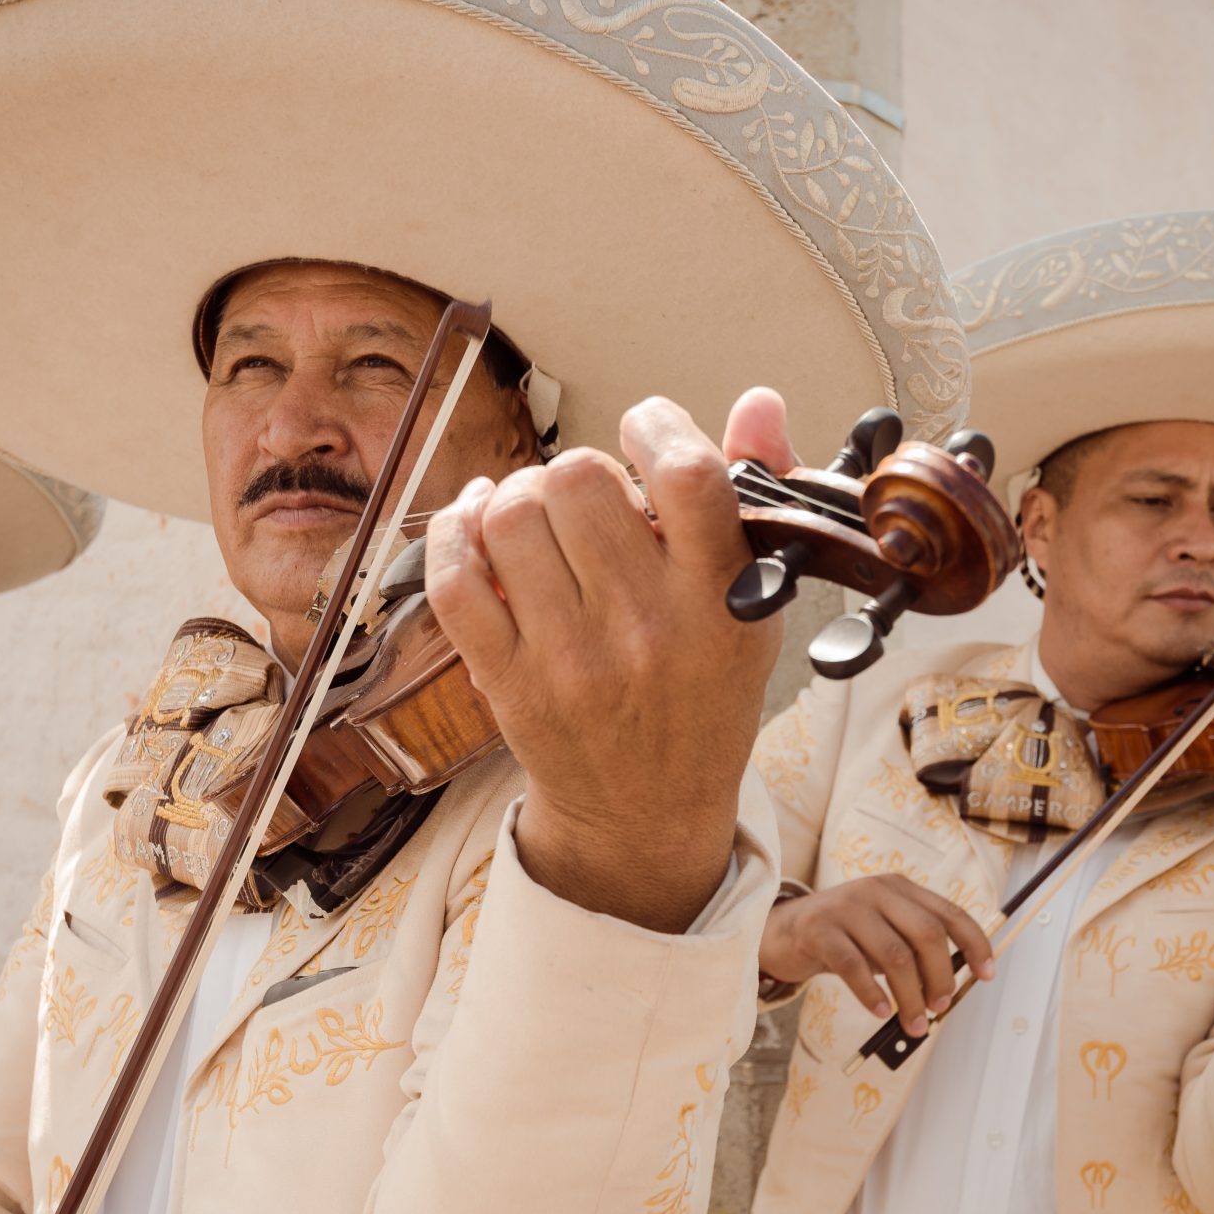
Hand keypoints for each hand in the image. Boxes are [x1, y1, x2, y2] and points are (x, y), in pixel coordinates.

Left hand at [428, 389, 793, 931]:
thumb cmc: (704, 695)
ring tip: (541, 517)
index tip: (647, 430)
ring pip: (511, 516)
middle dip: (580, 471)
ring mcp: (569, 658)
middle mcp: (646, 628)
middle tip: (591, 501)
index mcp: (720, 600)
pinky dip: (454, 530)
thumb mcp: (756, 605)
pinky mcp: (507, 679)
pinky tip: (477, 519)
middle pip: (581, 480)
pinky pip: (455, 577)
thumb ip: (756, 498)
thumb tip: (758, 403)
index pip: (688, 474)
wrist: (647, 811)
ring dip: (518, 496)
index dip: (656, 424)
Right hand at [761, 875, 994, 1034]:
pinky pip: (854, 967)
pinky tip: (881, 1012)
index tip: (987, 974)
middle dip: (941, 977)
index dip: (975, 943)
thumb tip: (947, 990)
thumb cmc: (842, 938)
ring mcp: (846, 908)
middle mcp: (876, 891)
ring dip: (911, 997)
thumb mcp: (881, 932)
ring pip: (894, 955)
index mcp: (899, 888)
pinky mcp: (819, 930)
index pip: (950, 912)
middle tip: (941, 1007)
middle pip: (927, 934)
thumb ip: (912, 949)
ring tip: (915, 1024)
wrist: (782, 931)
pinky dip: (872, 995)